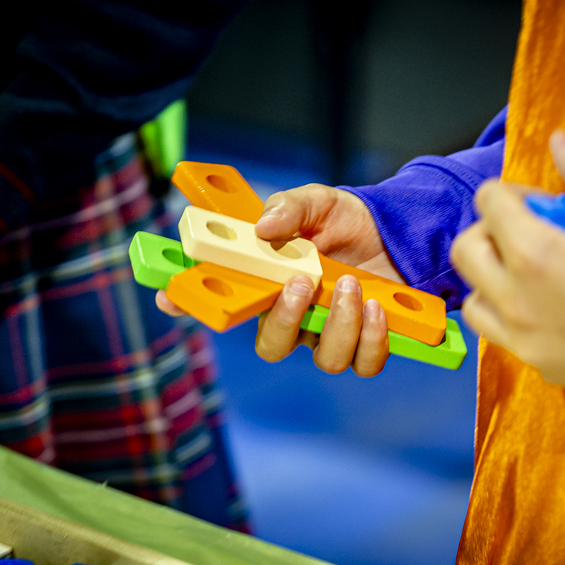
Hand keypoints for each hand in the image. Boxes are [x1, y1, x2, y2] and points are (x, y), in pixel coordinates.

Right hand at [155, 184, 394, 375]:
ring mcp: (330, 334)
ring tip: (352, 285)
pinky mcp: (367, 343)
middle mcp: (295, 317)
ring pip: (324, 358)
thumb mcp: (317, 202)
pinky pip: (363, 362)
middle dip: (284, 320)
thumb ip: (289, 209)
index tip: (169, 298)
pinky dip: (372, 338)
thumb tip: (264, 229)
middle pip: (271, 346)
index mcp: (269, 284)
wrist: (395, 231)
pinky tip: (377, 307)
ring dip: (339, 324)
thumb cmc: (344, 220)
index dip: (190, 304)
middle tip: (301, 284)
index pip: (222, 301)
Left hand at [450, 130, 564, 395]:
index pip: (488, 201)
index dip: (512, 193)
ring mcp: (520, 335)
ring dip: (491, 279)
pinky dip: (508, 316)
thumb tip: (557, 140)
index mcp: (533, 252)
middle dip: (489, 232)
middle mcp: (514, 297)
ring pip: (472, 299)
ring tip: (528, 275)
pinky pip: (498, 334)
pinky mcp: (534, 362)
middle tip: (527, 235)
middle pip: (465, 249)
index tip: (541, 204)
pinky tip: (543, 308)